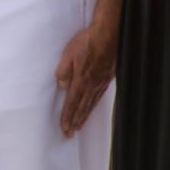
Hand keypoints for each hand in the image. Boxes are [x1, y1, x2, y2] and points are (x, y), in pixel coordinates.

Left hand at [55, 21, 116, 136]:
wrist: (108, 35)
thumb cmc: (86, 42)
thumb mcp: (68, 53)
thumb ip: (63, 70)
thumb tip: (60, 85)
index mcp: (81, 80)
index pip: (72, 103)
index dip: (68, 116)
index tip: (64, 128)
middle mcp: (92, 85)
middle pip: (82, 107)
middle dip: (75, 121)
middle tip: (69, 133)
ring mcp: (101, 83)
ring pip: (91, 104)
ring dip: (84, 116)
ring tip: (78, 126)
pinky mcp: (107, 78)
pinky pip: (99, 97)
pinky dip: (93, 106)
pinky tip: (91, 109)